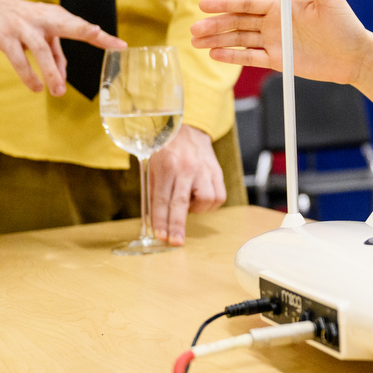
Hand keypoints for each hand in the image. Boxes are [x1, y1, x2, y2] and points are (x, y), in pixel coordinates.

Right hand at [0, 0, 125, 95]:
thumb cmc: (25, 23)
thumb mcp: (44, 34)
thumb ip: (56, 53)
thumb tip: (63, 77)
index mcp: (56, 16)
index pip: (82, 27)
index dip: (102, 37)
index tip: (121, 46)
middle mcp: (43, 19)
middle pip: (66, 24)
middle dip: (82, 29)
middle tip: (96, 33)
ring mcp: (23, 27)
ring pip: (41, 50)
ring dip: (51, 72)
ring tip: (59, 92)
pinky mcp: (5, 37)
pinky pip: (18, 59)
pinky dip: (28, 75)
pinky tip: (36, 87)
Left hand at [147, 124, 225, 244]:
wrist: (188, 130)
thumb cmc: (167, 151)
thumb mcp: (153, 167)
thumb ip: (154, 192)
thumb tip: (155, 221)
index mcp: (166, 166)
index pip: (161, 199)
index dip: (161, 220)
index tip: (160, 236)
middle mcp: (186, 168)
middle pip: (180, 203)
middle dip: (177, 226)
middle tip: (175, 242)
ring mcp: (204, 170)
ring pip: (206, 200)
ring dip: (196, 209)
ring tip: (189, 203)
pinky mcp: (217, 172)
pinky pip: (219, 196)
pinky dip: (209, 204)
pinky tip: (200, 198)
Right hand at [192, 0, 371, 83]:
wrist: (355, 57)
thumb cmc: (346, 26)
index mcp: (282, 6)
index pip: (247, 3)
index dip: (225, 3)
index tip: (204, 4)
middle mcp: (274, 23)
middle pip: (238, 22)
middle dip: (215, 25)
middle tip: (193, 28)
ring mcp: (274, 42)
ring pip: (239, 39)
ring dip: (217, 40)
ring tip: (195, 41)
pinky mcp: (278, 61)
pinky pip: (250, 58)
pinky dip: (232, 56)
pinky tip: (214, 54)